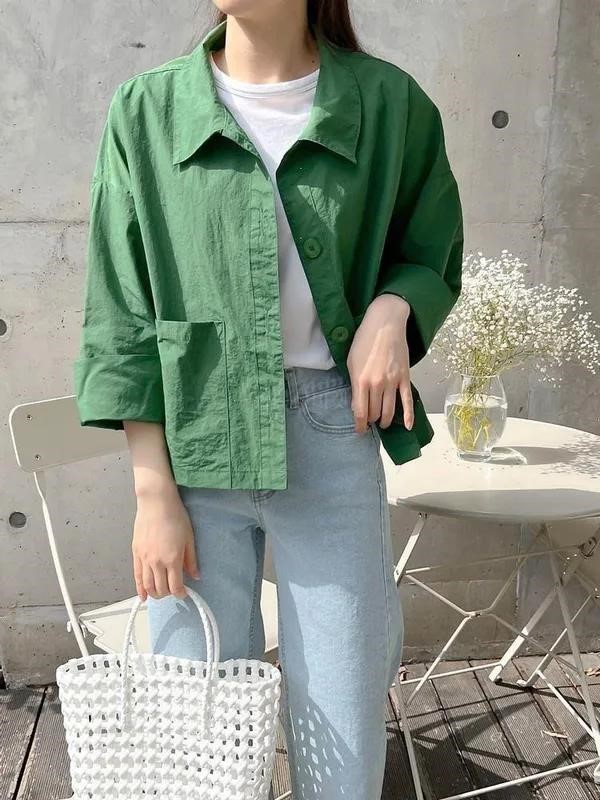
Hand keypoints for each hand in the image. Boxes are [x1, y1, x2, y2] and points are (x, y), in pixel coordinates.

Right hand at [131, 481, 199, 600]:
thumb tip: (195, 576)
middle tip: (174, 590)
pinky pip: (137, 576)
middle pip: (161, 589)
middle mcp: (156, 562)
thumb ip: (191, 560)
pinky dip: (140, 588)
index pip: (175, 586)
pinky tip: (143, 595)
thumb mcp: (189, 538)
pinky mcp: (135, 553)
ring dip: (155, 593)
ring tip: (161, 593)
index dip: (181, 594)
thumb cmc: (175, 516)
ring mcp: (144, 558)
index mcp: (172, 559)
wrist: (156, 502)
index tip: (184, 593)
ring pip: (147, 585)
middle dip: (168, 594)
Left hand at [346, 293, 413, 433]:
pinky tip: (407, 427)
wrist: (385, 324)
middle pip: (375, 413)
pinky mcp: (405, 378)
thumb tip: (357, 404)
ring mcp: (392, 382)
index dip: (359, 425)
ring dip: (385, 420)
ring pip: (389, 410)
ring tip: (382, 423)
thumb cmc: (364, 340)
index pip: (360, 412)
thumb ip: (354, 384)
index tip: (359, 430)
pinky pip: (407, 401)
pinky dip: (408, 416)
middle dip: (371, 421)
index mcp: (360, 380)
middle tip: (370, 422)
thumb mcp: (351, 362)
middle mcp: (377, 384)